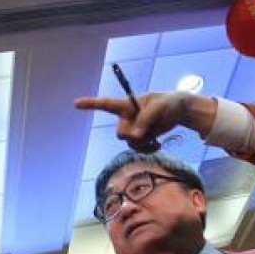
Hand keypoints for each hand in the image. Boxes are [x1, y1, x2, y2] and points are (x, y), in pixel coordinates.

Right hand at [74, 91, 215, 152]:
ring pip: (129, 144)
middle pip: (121, 133)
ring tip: (156, 140)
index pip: (106, 104)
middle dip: (133, 135)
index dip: (90, 104)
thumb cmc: (168, 103)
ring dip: (143, 145)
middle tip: (148, 131)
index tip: (75, 103)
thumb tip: (135, 136)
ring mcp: (133, 129)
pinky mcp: (141, 138)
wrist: (178, 111)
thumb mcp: (160, 107)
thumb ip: (146, 120)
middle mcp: (127, 118)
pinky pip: (138, 149)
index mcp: (127, 105)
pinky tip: (158, 145)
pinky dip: (147, 150)